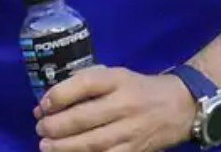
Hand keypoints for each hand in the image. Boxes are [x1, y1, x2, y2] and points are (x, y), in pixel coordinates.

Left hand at [33, 67, 197, 151]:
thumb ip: (84, 84)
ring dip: (64, 147)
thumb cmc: (137, 89)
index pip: (84, 84)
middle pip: (84, 118)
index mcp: (117, 80)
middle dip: (55, 126)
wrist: (180, 107)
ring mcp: (131, 131)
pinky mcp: (136, 151)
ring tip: (46, 146)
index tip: (42, 105)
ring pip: (93, 143)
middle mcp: (125, 105)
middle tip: (40, 129)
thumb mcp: (114, 75)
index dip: (58, 95)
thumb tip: (47, 104)